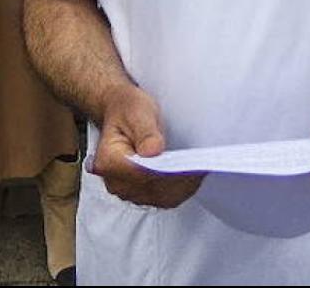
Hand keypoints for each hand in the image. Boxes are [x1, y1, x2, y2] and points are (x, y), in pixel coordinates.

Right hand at [89, 84, 203, 208]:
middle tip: (201, 163)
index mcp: (108, 161)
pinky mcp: (141, 194)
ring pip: (162, 198)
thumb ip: (145, 131)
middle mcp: (114, 182)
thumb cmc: (128, 110)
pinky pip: (165, 198)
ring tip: (198, 167)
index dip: (166, 170)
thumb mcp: (136, 110)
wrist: (121, 114)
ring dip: (183, 186)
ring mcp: (128, 191)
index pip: (142, 174)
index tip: (187, 161)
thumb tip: (153, 150)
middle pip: (153, 189)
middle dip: (179, 179)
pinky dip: (181, 189)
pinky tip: (192, 175)